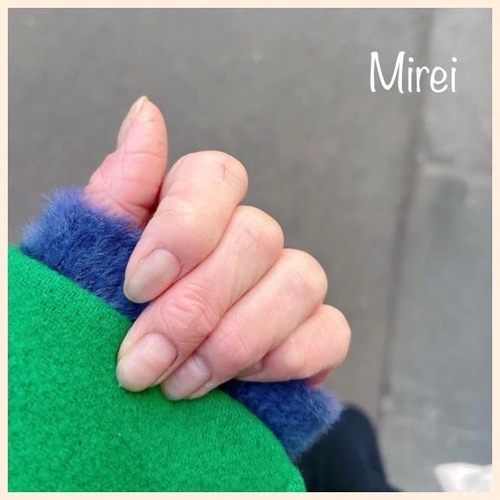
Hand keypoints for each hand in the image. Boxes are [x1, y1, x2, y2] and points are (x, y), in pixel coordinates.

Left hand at [85, 96, 350, 399]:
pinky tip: (244, 381)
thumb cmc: (113, 317)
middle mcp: (250, 236)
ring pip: (300, 279)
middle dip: (195, 309)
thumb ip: (122, 187)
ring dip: (235, 340)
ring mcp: (289, 282)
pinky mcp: (315, 331)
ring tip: (182, 383)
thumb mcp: (95, 254)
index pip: (218, 175)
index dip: (184, 228)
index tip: (137, 287)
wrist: (145, 386)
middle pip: (257, 236)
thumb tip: (145, 110)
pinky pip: (331, 331)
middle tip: (143, 365)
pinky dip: (288, 359)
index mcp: (198, 208)